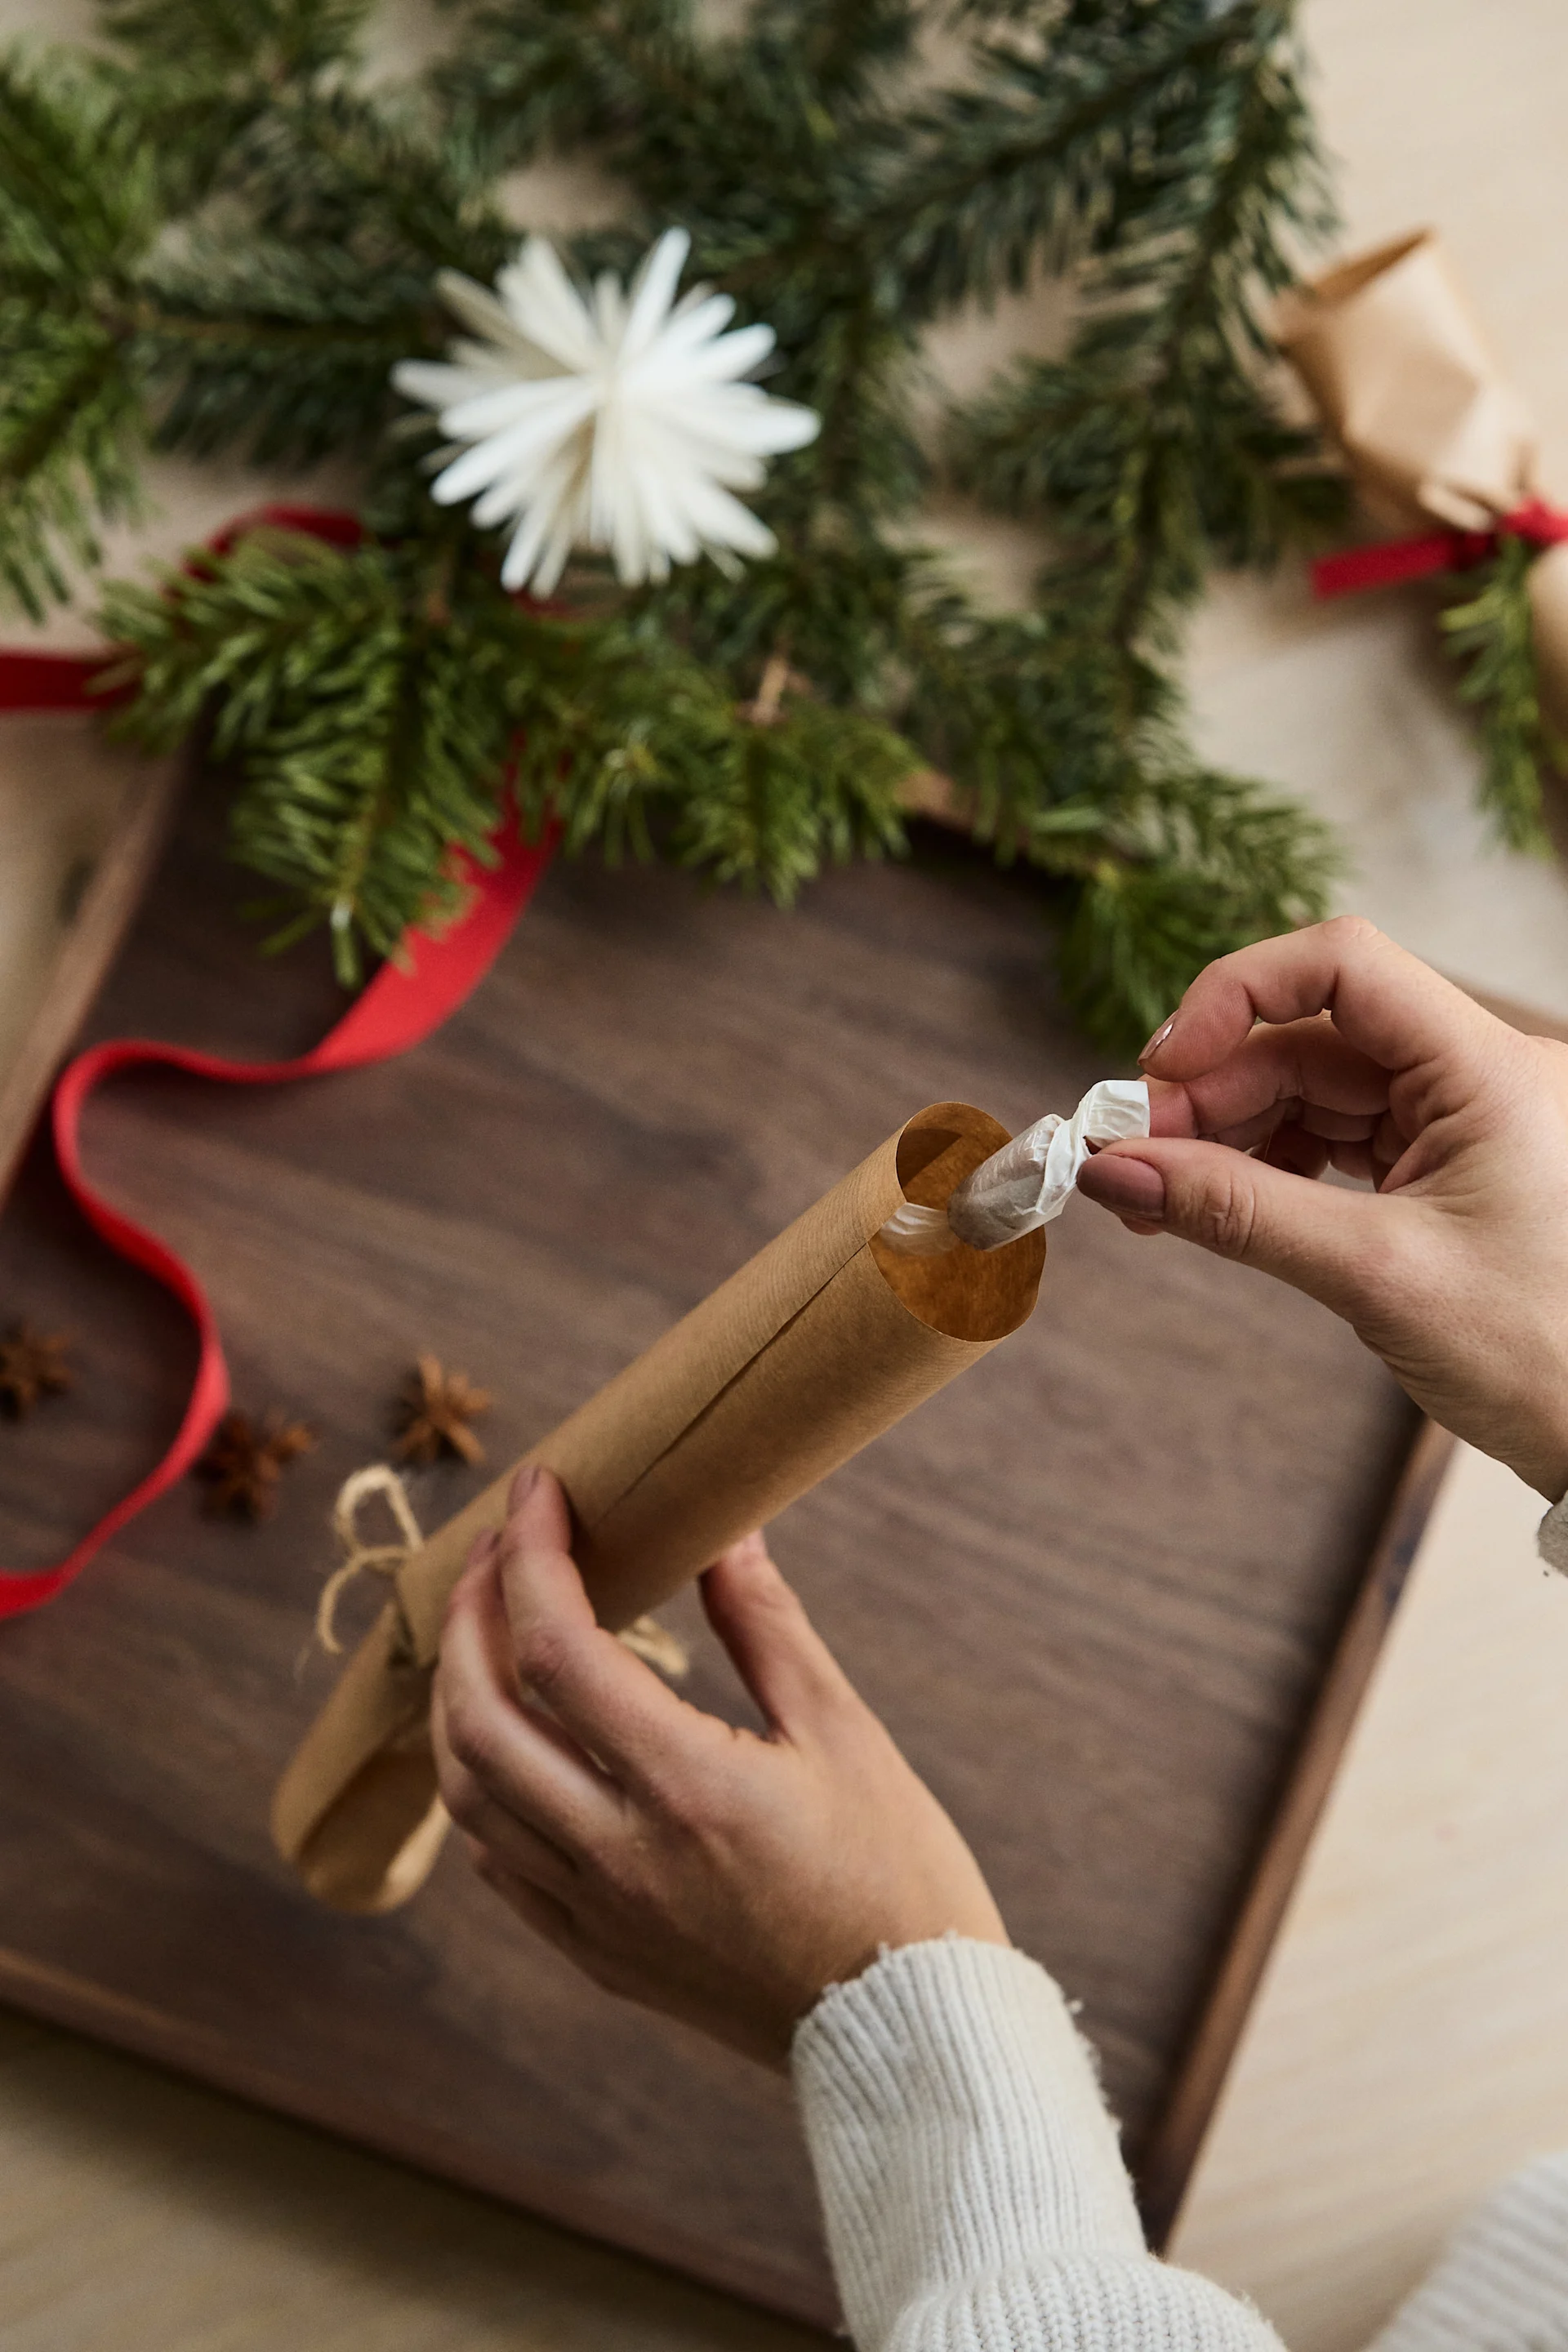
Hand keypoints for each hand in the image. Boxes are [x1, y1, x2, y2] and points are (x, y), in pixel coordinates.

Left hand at [432, 1467, 1007, 2067]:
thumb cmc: (895, 1874)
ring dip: (460, 1696)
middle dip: (472, 1613)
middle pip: (480, 1717)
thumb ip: (766, 1625)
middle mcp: (619, 1856)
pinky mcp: (595, 1954)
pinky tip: (516, 1737)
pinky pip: (497, 1861)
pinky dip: (484, 1783)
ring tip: (490, 1627)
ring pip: (468, 1793)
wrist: (903, 2031)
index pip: (558, 1650)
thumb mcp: (844, 1732)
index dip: (533, 1556)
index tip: (541, 1488)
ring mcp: (596, 1915)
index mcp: (686, 1790)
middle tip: (498, 1545)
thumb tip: (724, 1529)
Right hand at [1075, 916, 1567, 1500]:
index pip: (1342, 966)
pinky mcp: (1445, 1167)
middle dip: (1210, 1091)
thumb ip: (1239, 1212)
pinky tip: (1221, 1207)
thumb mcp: (1377, 1276)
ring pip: (1312, 1088)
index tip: (1159, 1073)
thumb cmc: (1543, 1359)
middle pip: (1309, 1036)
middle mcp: (1479, 1075)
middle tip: (1130, 1163)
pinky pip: (1334, 1137)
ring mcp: (1462, 1120)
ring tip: (1162, 1199)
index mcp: (1490, 1070)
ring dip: (1228, 1133)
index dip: (1236, 996)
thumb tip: (1115, 1170)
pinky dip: (1268, 1166)